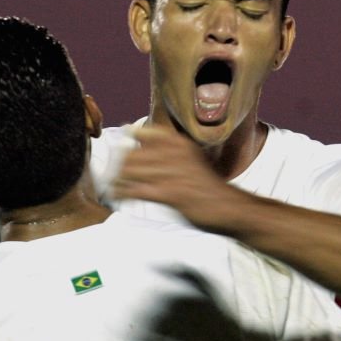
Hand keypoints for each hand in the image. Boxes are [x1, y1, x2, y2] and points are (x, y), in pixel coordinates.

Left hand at [111, 125, 245, 229]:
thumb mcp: (190, 159)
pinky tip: (118, 198)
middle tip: (110, 176)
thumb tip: (139, 145)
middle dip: (116, 166)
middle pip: (131, 154)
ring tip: (112, 188)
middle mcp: (174, 153)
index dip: (126, 140)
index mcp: (179, 142)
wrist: (230, 208)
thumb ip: (168, 151)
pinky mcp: (170, 193)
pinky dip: (123, 194)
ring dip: (117, 181)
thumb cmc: (208, 186)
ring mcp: (172, 173)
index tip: (117, 149)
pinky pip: (136, 191)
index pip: (142, 132)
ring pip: (130, 172)